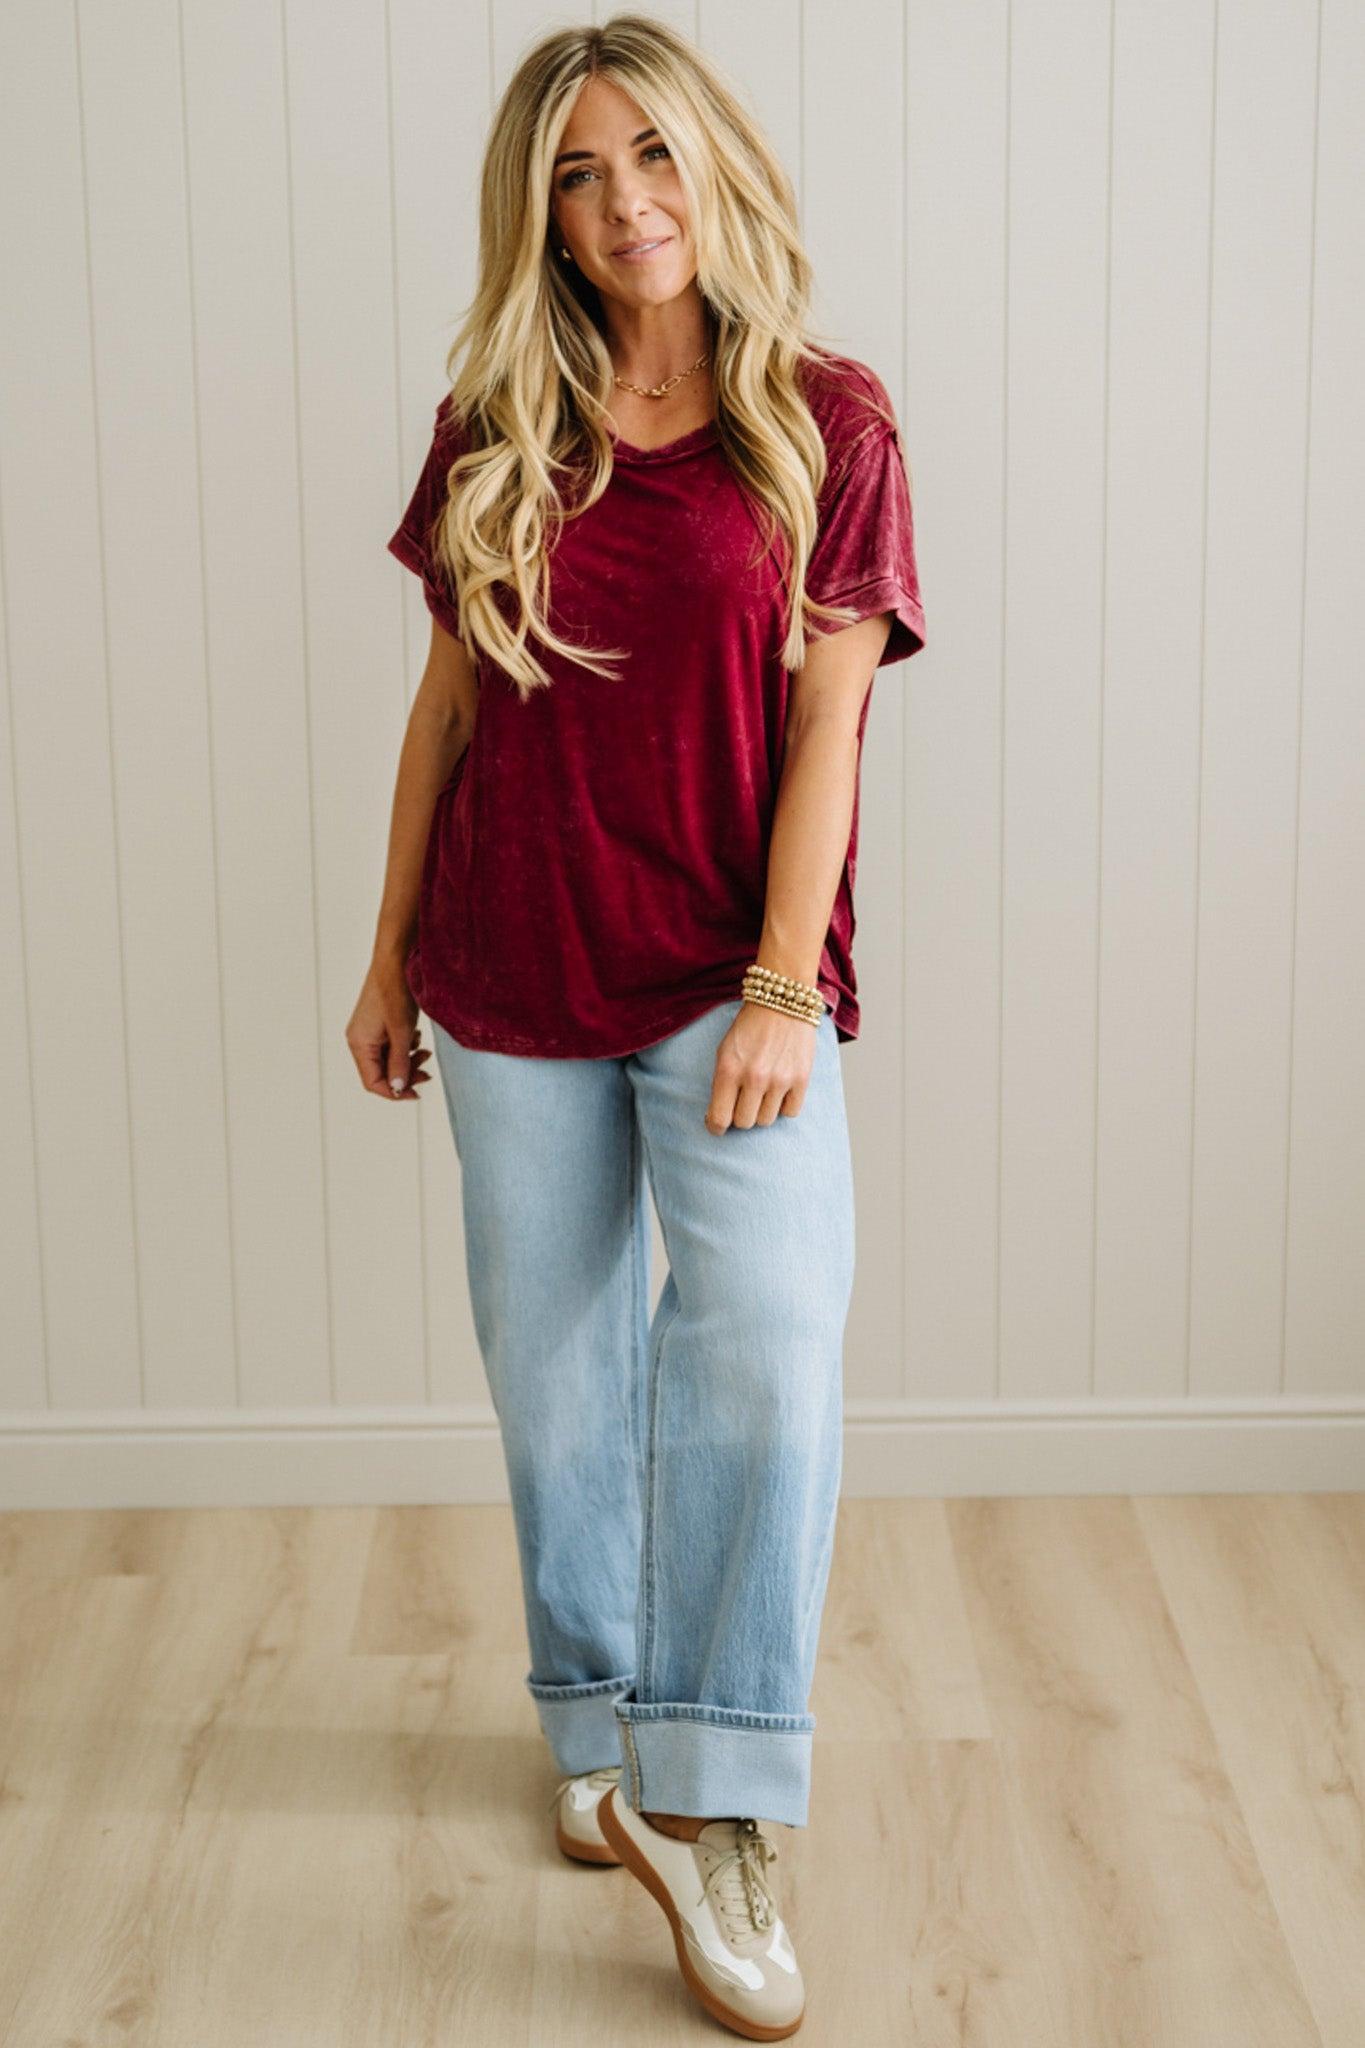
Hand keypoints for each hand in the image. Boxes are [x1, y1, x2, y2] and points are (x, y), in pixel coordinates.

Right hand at [344, 954, 432, 1099]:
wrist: (396, 960)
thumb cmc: (396, 993)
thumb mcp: (402, 1033)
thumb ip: (400, 1063)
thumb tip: (398, 1090)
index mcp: (359, 1044)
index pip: (373, 1082)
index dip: (395, 1092)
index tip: (417, 1093)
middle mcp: (359, 1040)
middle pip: (381, 1073)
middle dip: (405, 1075)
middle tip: (428, 1073)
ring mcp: (368, 1031)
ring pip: (388, 1060)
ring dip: (408, 1061)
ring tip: (426, 1053)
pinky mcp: (378, 1024)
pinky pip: (391, 1046)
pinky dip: (406, 1047)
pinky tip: (417, 1037)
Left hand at [704, 999, 817, 1133]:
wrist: (782, 1002)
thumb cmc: (749, 1028)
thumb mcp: (724, 1051)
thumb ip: (721, 1084)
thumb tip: (719, 1118)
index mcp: (729, 1070)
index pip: (719, 1119)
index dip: (716, 1126)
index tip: (717, 1125)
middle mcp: (754, 1078)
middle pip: (744, 1123)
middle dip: (740, 1115)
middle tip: (742, 1101)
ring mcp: (780, 1080)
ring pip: (766, 1120)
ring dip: (762, 1110)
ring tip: (763, 1092)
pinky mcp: (802, 1079)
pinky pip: (790, 1112)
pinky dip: (784, 1106)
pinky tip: (780, 1091)